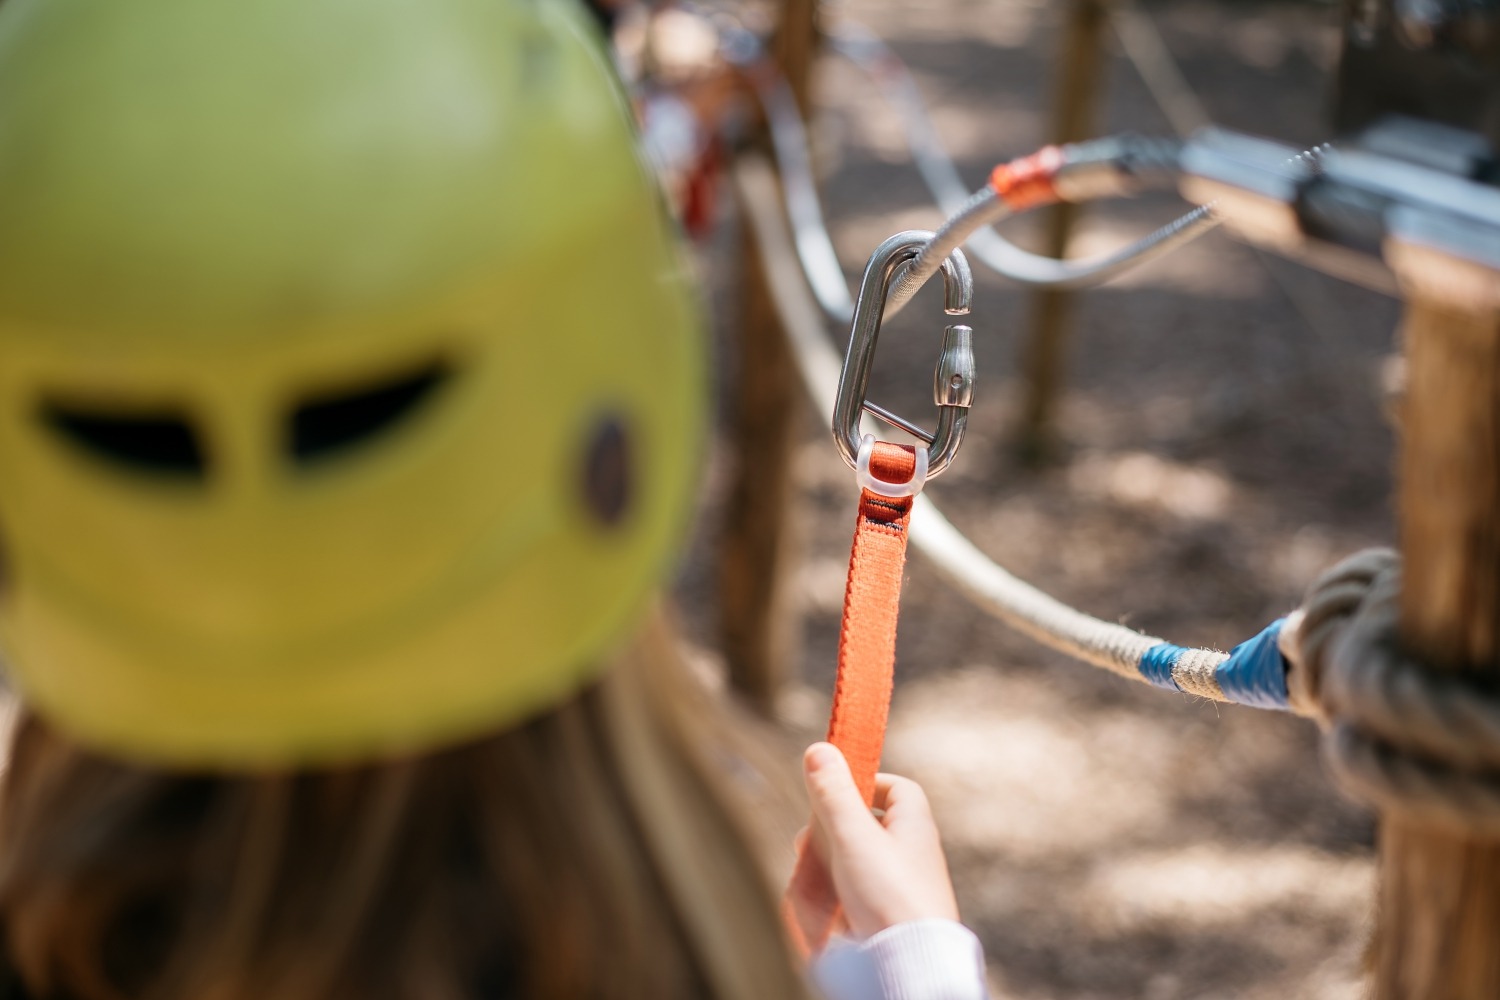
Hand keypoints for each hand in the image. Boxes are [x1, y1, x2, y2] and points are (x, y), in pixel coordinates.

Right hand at [789, 742, 959, 940]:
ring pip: (855, 866)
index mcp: (914, 827)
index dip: (864, 781)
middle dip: (831, 833)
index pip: (895, 787)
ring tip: (808, 881)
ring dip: (827, 870)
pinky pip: (856, 900)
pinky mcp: (889, 920)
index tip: (833, 791)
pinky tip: (819, 912)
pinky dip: (834, 901)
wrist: (909, 968)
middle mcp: (913, 856)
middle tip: (806, 844)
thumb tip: (820, 747)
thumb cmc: (888, 897)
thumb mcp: (853, 837)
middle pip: (867, 827)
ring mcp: (902, 889)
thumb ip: (834, 794)